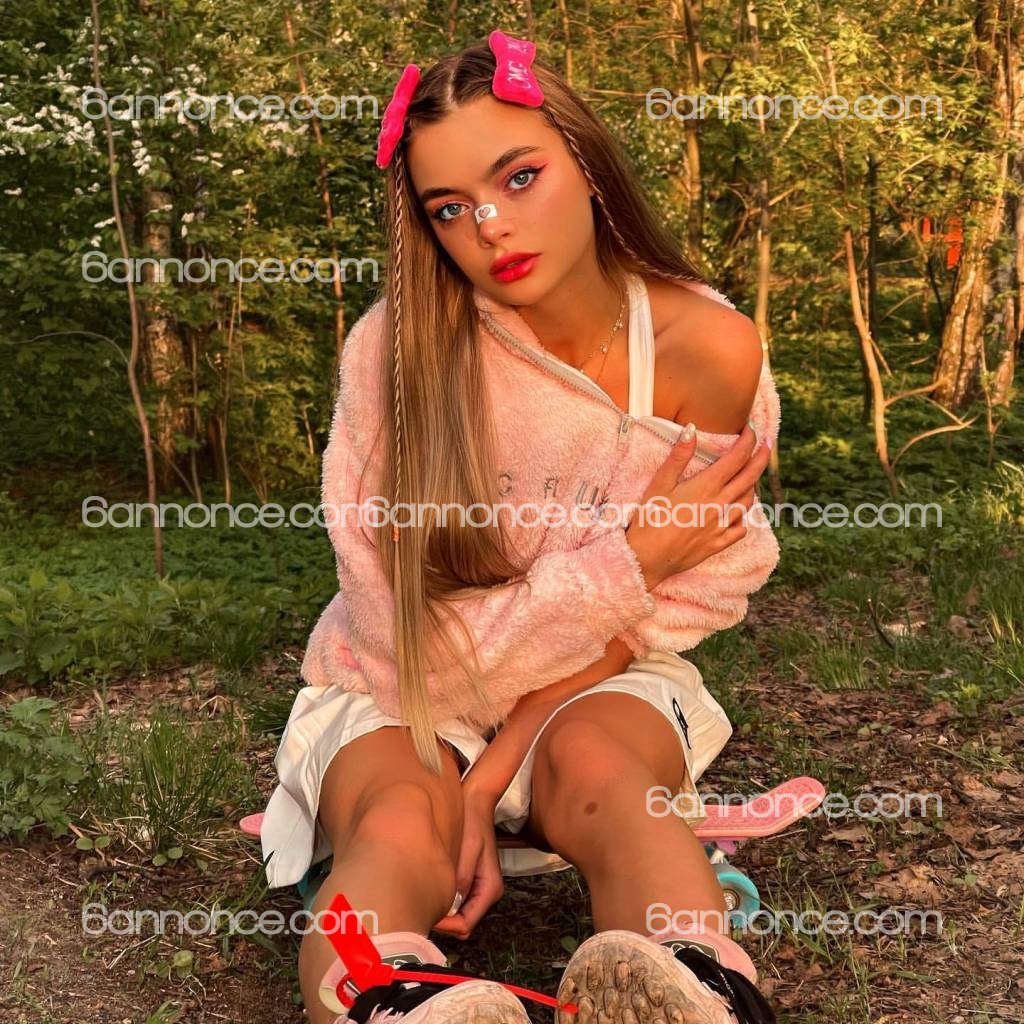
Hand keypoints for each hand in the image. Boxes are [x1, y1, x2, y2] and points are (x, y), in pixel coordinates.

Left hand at [431, 788, 502, 939]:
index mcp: (490, 888)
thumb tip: (448, 906)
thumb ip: (461, 879)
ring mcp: (478, 886)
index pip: (466, 924)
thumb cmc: (473, 822)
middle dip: (442, 921)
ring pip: (457, 913)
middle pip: (461, 922)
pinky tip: (428, 885)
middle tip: (419, 908)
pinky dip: (443, 898)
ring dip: (441, 910)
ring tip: (422, 896)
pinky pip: (455, 900)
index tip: (425, 916)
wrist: (476, 800)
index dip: (445, 926)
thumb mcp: (468, 849)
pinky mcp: (469, 879)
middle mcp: (486, 891)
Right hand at [626, 422, 770, 588]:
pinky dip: (743, 518)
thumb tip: (691, 429)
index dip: (747, 440)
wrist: (647, 558)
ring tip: (750, 477)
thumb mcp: (660, 484)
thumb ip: (678, 456)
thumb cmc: (649, 519)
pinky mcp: (717, 543)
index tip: (751, 428)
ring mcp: (721, 525)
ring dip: (753, 486)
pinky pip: (740, 529)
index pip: (736, 457)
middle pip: (750, 477)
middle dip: (762, 457)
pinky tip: (738, 515)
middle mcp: (720, 504)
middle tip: (768, 443)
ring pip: (748, 502)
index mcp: (707, 486)